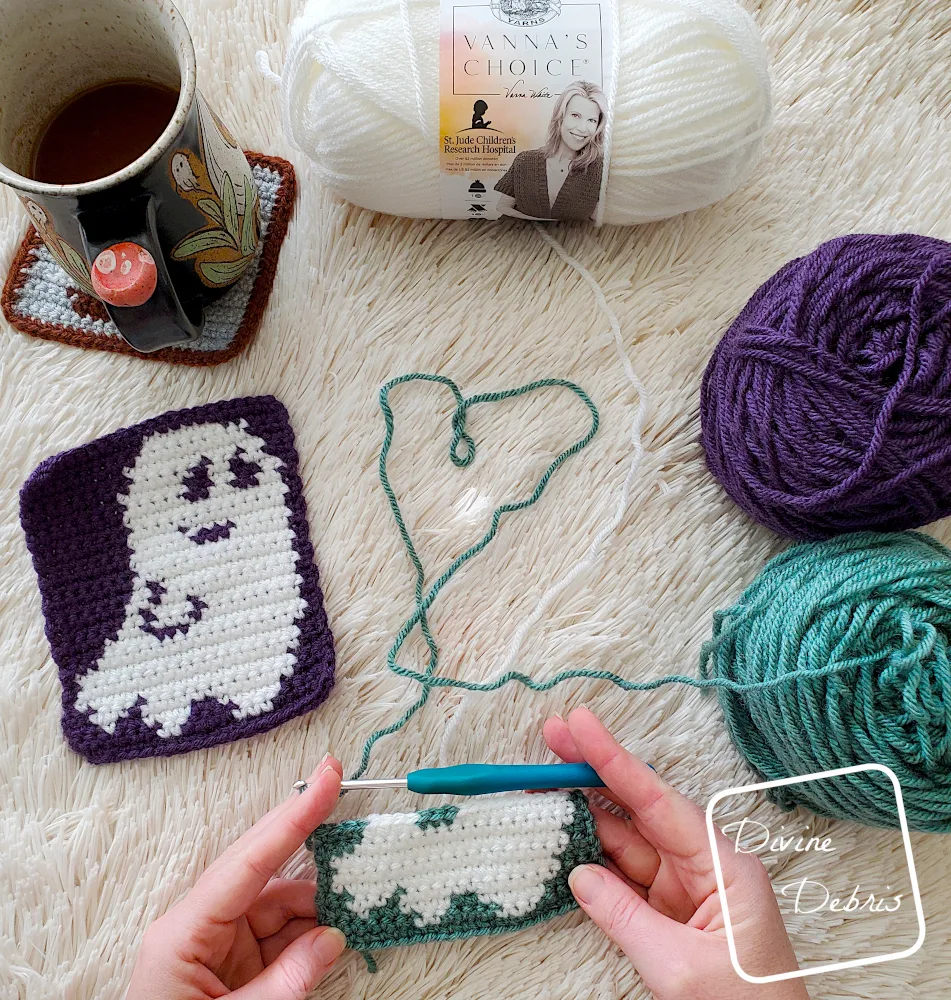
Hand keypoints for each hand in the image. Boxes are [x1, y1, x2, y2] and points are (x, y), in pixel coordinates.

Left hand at [127, 755, 345, 999]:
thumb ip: (286, 982)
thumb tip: (333, 937)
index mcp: (184, 931)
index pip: (248, 861)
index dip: (292, 817)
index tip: (326, 778)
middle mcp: (199, 925)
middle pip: (261, 866)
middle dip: (301, 829)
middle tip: (338, 783)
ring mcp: (216, 943)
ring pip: (277, 901)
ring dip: (317, 900)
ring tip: (357, 895)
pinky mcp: (231, 963)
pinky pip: (278, 933)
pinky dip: (310, 932)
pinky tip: (334, 932)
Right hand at [546, 708, 809, 999]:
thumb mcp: (678, 967)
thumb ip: (623, 917)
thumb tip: (579, 873)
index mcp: (724, 866)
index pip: (659, 801)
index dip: (614, 759)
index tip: (581, 724)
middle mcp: (705, 866)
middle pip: (640, 808)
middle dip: (596, 772)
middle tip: (554, 734)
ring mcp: (686, 888)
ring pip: (628, 839)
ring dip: (586, 814)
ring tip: (545, 784)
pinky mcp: (671, 912)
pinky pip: (626, 874)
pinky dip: (594, 857)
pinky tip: (567, 835)